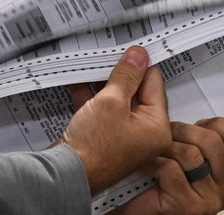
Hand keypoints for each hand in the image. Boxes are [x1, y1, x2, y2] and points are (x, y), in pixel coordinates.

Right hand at [60, 46, 170, 194]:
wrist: (67, 174)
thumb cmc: (93, 148)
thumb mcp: (111, 101)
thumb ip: (126, 76)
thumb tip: (137, 57)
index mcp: (156, 127)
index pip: (154, 84)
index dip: (140, 64)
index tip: (130, 49)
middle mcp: (143, 134)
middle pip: (136, 92)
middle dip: (120, 73)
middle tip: (110, 55)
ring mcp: (123, 137)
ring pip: (116, 100)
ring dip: (104, 84)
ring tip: (93, 66)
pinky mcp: (103, 138)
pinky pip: (101, 111)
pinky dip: (92, 97)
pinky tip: (79, 82)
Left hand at [111, 118, 223, 213]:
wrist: (133, 208)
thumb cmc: (155, 179)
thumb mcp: (181, 151)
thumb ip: (195, 134)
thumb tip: (186, 93)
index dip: (218, 125)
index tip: (198, 125)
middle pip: (212, 141)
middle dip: (181, 131)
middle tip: (164, 135)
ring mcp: (211, 200)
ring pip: (191, 153)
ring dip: (164, 146)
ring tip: (152, 150)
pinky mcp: (190, 207)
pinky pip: (171, 168)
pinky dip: (152, 162)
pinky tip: (144, 165)